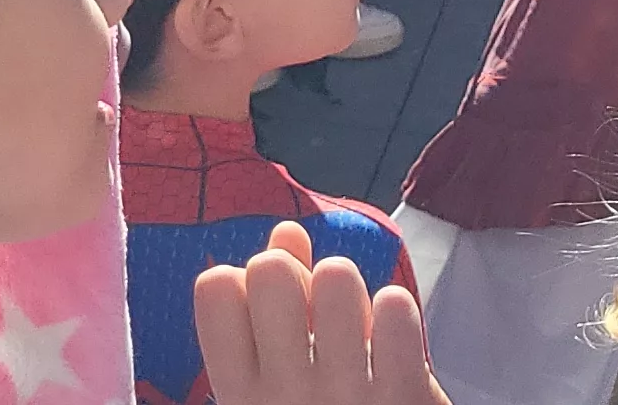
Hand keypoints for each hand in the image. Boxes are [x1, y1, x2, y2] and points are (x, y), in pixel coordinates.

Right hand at [195, 220, 446, 404]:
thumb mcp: (280, 389)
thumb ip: (274, 312)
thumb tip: (287, 231)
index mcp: (240, 396)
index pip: (214, 288)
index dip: (244, 280)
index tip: (266, 314)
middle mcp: (282, 395)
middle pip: (271, 269)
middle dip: (298, 276)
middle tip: (316, 317)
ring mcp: (343, 397)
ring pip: (337, 276)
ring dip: (352, 293)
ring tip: (358, 332)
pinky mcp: (403, 397)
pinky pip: (395, 308)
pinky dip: (397, 315)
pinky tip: (394, 347)